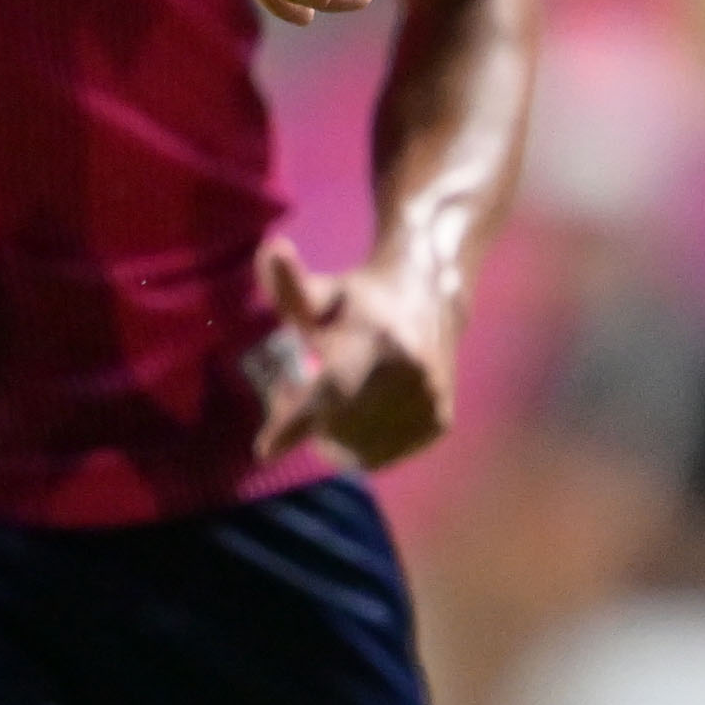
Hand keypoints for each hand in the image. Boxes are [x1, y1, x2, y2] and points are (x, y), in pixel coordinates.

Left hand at [250, 234, 461, 464]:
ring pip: (359, 446)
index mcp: (377, 337)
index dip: (295, 422)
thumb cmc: (363, 299)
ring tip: (336, 404)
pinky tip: (361, 415)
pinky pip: (384, 454)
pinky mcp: (439, 422)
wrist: (434, 300)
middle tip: (303, 400)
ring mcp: (429, 401)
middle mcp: (410, 372)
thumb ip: (290, 286)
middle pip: (337, 422)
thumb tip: (269, 251)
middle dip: (309, 420)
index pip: (330, 388)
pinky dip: (362, 444)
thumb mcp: (324, 291)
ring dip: (334, 435)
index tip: (265, 447)